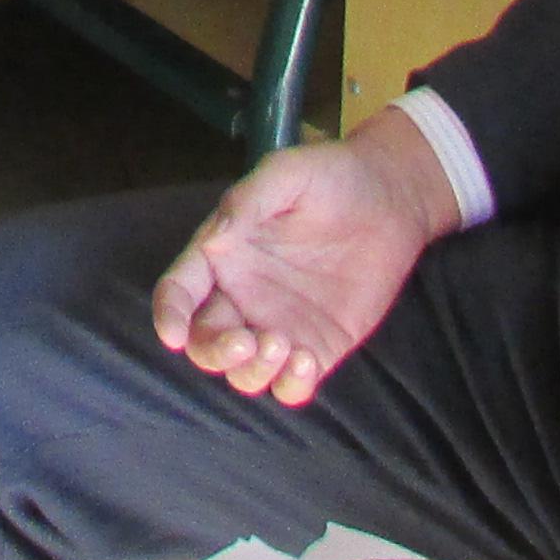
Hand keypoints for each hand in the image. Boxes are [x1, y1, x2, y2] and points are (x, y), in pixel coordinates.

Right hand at [151, 108, 461, 406]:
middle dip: (215, 352)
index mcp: (223, 255)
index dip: (169, 314)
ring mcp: (279, 326)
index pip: (179, 290)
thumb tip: (213, 238)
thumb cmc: (330, 177)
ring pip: (244, 373)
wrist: (390, 198)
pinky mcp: (318, 348)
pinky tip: (307, 362)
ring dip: (253, 371)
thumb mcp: (286, 172)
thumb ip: (247, 202)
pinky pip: (291, 386)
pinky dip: (290, 386)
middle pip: (206, 343)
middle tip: (246, 340)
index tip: (173, 335)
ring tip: (284, 345)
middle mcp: (243, 297)